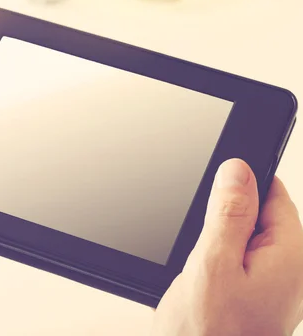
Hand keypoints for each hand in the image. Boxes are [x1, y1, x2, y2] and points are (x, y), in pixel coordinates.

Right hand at [152, 159, 302, 335]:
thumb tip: (238, 170)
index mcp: (288, 254)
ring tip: (201, 266)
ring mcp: (272, 281)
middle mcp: (288, 267)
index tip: (212, 190)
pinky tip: (202, 277)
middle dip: (222, 216)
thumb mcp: (212, 264)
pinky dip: (215, 258)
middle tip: (201, 243)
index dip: (239, 183)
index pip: (272, 193)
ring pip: (241, 236)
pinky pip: (236, 258)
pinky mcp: (254, 292)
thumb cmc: (209, 334)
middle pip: (256, 213)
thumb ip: (229, 214)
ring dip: (215, 240)